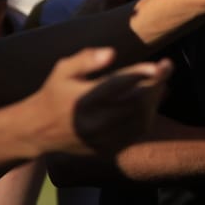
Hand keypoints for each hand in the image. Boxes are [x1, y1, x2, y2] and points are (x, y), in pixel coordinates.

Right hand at [34, 48, 170, 155]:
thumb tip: (112, 53)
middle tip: (166, 67)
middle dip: (155, 84)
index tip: (161, 65)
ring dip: (154, 101)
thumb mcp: (62, 70)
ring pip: (139, 121)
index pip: (117, 85)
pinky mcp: (106, 151)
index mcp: (81, 99)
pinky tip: (151, 102)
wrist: (38, 132)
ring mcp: (100, 140)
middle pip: (135, 103)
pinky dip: (147, 117)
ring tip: (160, 83)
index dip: (142, 74)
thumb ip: (86, 59)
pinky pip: (135, 134)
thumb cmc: (54, 94)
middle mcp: (93, 122)